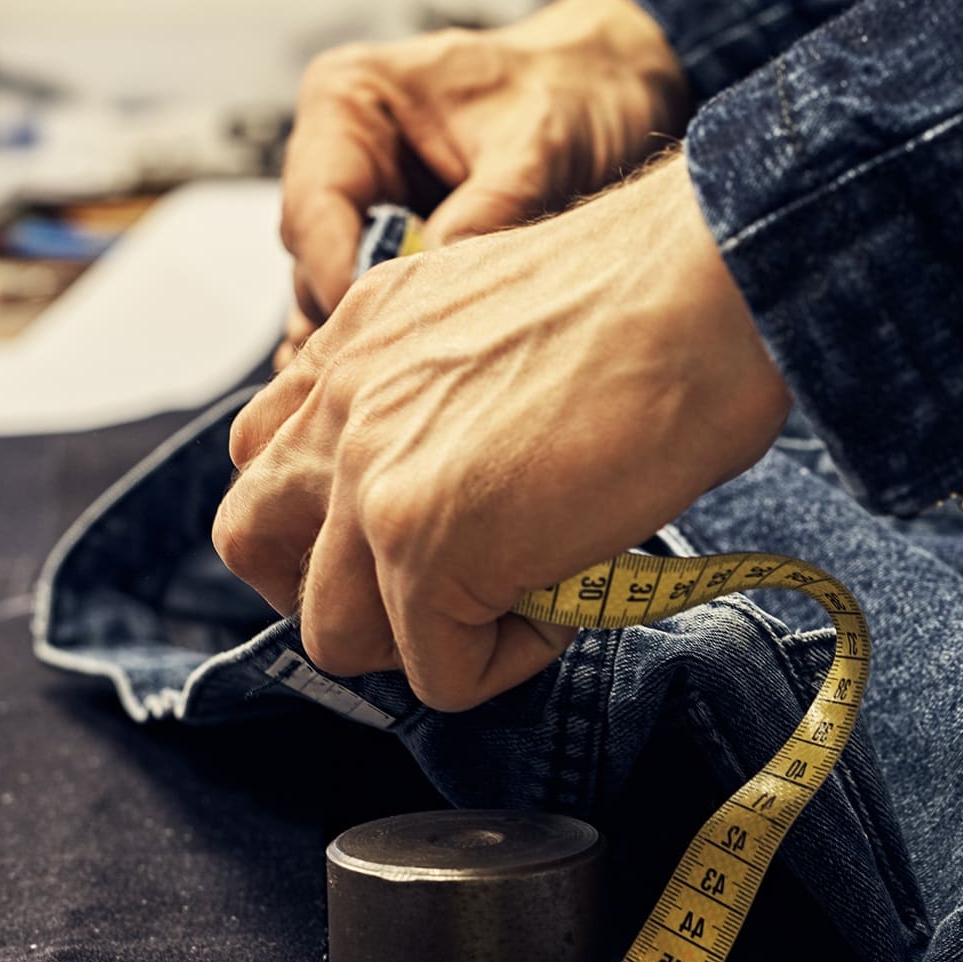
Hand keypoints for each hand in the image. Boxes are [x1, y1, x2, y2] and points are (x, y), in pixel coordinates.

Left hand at [215, 155, 790, 710]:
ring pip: (331, 633)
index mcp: (361, 333)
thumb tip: (481, 481)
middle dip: (329, 589)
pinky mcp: (423, 546)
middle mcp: (341, 396)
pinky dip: (506, 662)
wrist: (711, 288)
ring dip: (423, 640)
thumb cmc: (665, 296)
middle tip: (427, 594)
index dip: (331, 516)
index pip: (270, 452)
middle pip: (252, 541)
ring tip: (520, 598)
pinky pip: (438, 673)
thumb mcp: (511, 318)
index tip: (421, 532)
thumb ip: (453, 388)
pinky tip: (572, 600)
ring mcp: (369, 476)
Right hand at [276, 0, 688, 367]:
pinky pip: (375, 294)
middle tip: (397, 370)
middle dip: (355, 311)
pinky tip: (400, 376)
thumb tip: (438, 295)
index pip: (314, 205)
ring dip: (374, 329)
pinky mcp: (397, 239)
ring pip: (337, 284)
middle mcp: (340, 150)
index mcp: (349, 98)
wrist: (610, 84)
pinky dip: (390, 330)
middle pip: (314, 254)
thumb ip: (486, 213)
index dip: (337, 276)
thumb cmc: (572, 91)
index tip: (379, 330)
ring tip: (405, 383)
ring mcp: (365, 199)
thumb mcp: (538, 148)